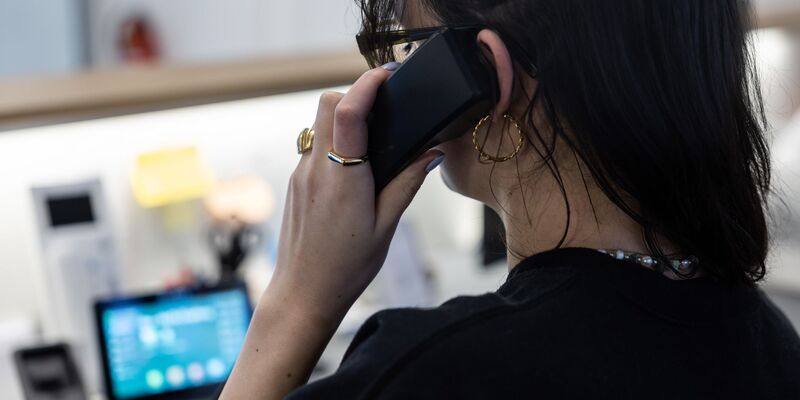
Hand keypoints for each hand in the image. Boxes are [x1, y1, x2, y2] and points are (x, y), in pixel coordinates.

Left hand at [266, 66, 443, 323]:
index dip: (368, 84)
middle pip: (326, 104)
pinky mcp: (295, 183)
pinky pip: (312, 146)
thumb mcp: (386, 227)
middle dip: (354, 95)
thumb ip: (407, 184)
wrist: (303, 293)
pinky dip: (333, 143)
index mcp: (343, 179)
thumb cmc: (346, 267)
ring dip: (343, 119)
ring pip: (317, 123)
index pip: (349, 112)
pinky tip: (353, 169)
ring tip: (371, 142)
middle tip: (382, 108)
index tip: (387, 75)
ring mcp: (300, 174)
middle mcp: (316, 169)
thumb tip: (431, 153)